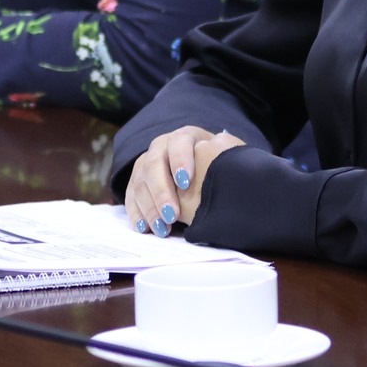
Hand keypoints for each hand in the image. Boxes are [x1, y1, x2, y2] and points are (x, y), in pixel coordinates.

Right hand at [122, 126, 244, 236]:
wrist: (199, 163)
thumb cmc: (216, 164)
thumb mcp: (223, 157)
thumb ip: (225, 161)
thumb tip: (235, 173)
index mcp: (184, 137)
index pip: (179, 143)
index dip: (181, 161)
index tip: (186, 183)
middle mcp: (160, 147)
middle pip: (154, 165)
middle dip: (162, 192)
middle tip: (172, 215)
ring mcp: (145, 163)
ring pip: (140, 183)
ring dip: (149, 208)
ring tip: (162, 229)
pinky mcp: (136, 181)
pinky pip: (131, 196)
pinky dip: (137, 213)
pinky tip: (145, 228)